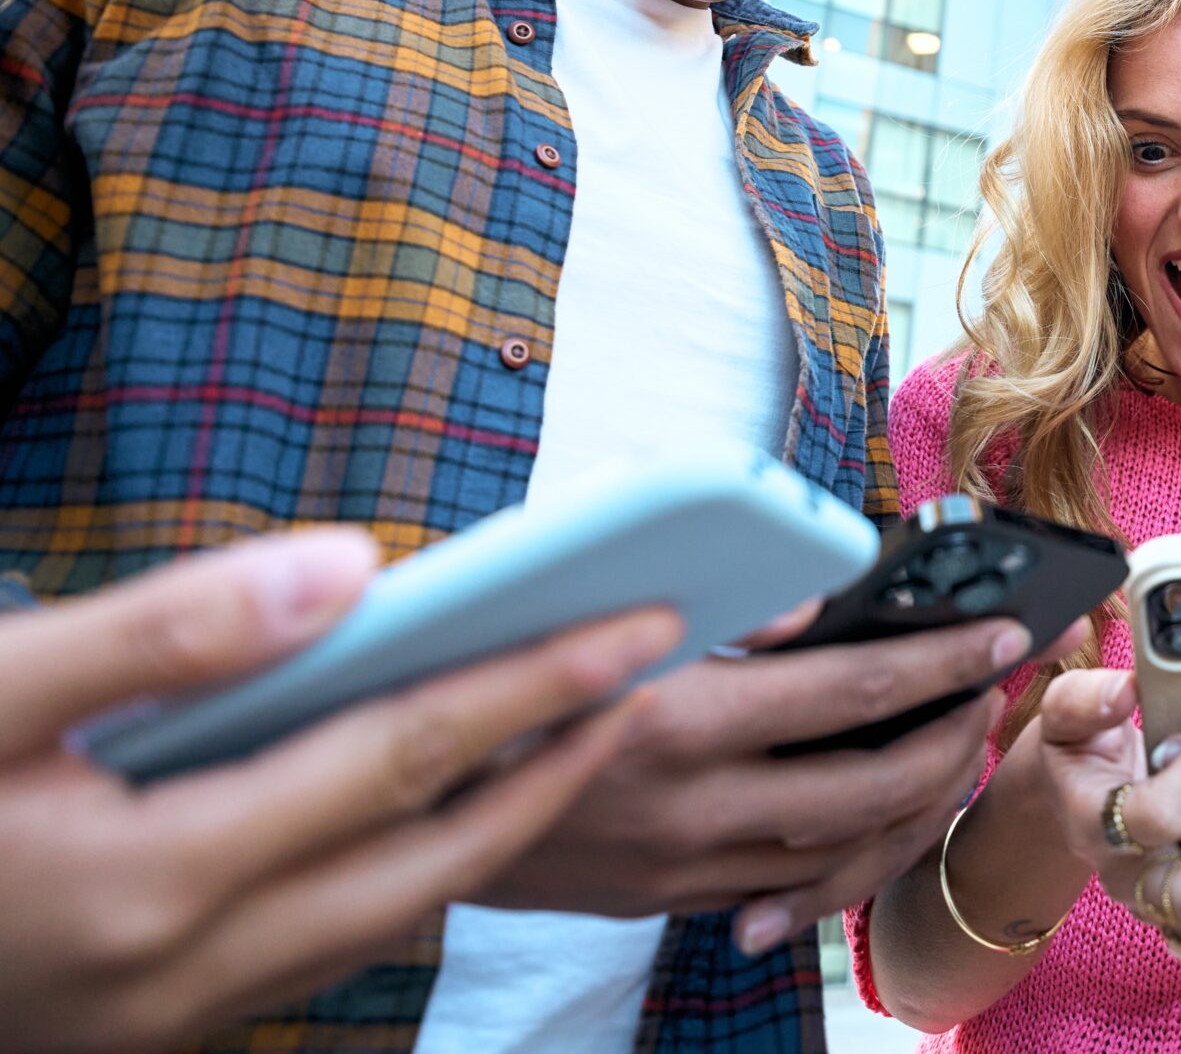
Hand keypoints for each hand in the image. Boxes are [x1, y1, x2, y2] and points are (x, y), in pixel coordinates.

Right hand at [0, 529, 674, 1053]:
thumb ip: (166, 631)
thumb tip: (351, 566)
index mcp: (159, 879)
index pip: (404, 757)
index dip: (536, 682)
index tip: (643, 619)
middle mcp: (186, 970)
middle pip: (431, 861)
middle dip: (553, 767)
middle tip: (647, 678)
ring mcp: (164, 1016)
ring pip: (384, 920)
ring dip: (486, 827)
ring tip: (562, 731)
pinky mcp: (140, 1022)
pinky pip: (316, 949)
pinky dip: (394, 873)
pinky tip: (409, 810)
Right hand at [477, 612, 1042, 954]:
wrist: (390, 799)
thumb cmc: (495, 667)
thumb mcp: (590, 604)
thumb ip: (712, 600)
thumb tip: (816, 601)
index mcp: (671, 716)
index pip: (847, 693)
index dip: (939, 665)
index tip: (1000, 636)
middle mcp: (684, 804)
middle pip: (869, 788)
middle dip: (953, 738)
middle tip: (994, 692)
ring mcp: (677, 865)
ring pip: (842, 852)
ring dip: (917, 800)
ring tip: (957, 744)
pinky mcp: (664, 899)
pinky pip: (788, 886)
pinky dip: (849, 851)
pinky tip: (884, 811)